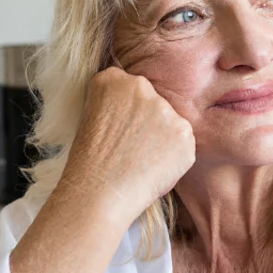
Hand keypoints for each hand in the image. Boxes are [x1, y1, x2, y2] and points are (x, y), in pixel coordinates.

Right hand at [58, 67, 195, 227]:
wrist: (100, 192)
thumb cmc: (88, 163)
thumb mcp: (89, 118)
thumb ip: (114, 104)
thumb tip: (135, 111)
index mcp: (112, 80)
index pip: (127, 88)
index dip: (125, 111)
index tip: (119, 129)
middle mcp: (141, 88)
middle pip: (152, 102)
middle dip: (147, 122)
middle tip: (132, 148)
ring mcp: (166, 109)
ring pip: (169, 122)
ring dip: (162, 139)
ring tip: (141, 161)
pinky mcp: (184, 133)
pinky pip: (182, 144)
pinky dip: (174, 157)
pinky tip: (154, 169)